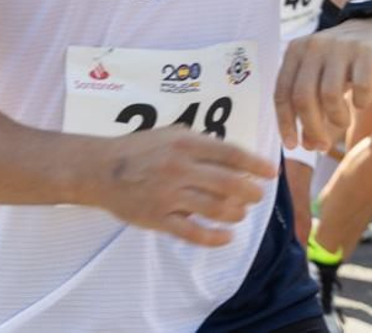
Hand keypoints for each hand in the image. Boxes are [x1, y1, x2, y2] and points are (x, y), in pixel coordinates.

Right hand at [93, 129, 275, 246]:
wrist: (100, 169)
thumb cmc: (138, 149)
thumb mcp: (170, 134)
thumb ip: (200, 144)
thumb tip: (234, 157)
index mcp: (185, 144)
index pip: (230, 154)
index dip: (255, 164)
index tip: (271, 172)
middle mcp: (179, 168)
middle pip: (229, 184)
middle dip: (251, 192)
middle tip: (257, 196)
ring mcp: (169, 195)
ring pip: (216, 209)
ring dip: (236, 213)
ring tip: (240, 213)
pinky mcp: (159, 218)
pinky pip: (194, 233)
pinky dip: (215, 237)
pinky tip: (227, 237)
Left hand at [274, 18, 371, 151]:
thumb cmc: (340, 62)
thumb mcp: (319, 79)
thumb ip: (310, 108)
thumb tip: (307, 145)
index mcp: (295, 51)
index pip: (282, 93)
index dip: (285, 123)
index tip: (292, 146)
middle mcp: (314, 46)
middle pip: (303, 97)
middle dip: (311, 127)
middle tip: (321, 145)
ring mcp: (340, 47)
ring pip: (329, 95)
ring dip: (336, 119)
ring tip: (342, 122)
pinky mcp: (366, 51)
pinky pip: (361, 87)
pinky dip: (361, 103)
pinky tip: (361, 104)